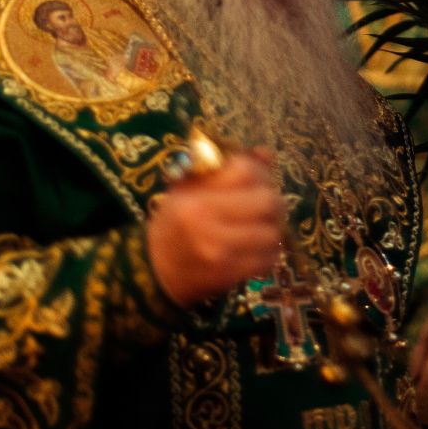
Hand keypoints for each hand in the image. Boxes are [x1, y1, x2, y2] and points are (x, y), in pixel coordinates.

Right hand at [146, 153, 285, 305]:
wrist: (154, 267)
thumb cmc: (174, 220)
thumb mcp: (189, 186)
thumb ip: (228, 168)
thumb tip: (265, 153)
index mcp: (196, 199)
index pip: (247, 172)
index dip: (259, 172)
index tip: (255, 180)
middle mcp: (208, 226)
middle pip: (268, 203)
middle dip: (273, 200)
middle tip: (266, 204)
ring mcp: (220, 254)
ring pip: (272, 233)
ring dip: (273, 227)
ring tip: (262, 226)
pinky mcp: (230, 275)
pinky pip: (268, 260)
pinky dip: (269, 252)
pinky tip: (257, 247)